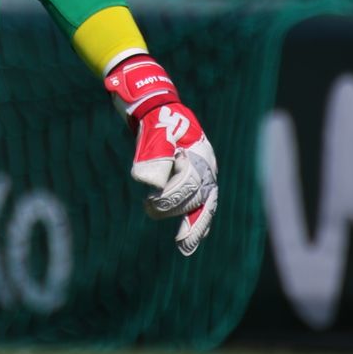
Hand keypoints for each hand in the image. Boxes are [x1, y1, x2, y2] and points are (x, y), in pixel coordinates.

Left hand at [104, 55, 218, 255]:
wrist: (159, 106)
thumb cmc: (156, 118)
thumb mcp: (154, 130)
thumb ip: (154, 153)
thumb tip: (147, 181)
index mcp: (199, 151)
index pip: (190, 181)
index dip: (172, 195)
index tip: (151, 200)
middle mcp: (206, 164)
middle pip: (199, 195)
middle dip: (179, 211)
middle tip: (152, 212)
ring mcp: (203, 172)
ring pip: (205, 204)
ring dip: (196, 226)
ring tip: (185, 246)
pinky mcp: (196, 180)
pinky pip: (202, 205)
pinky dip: (198, 222)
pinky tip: (191, 240)